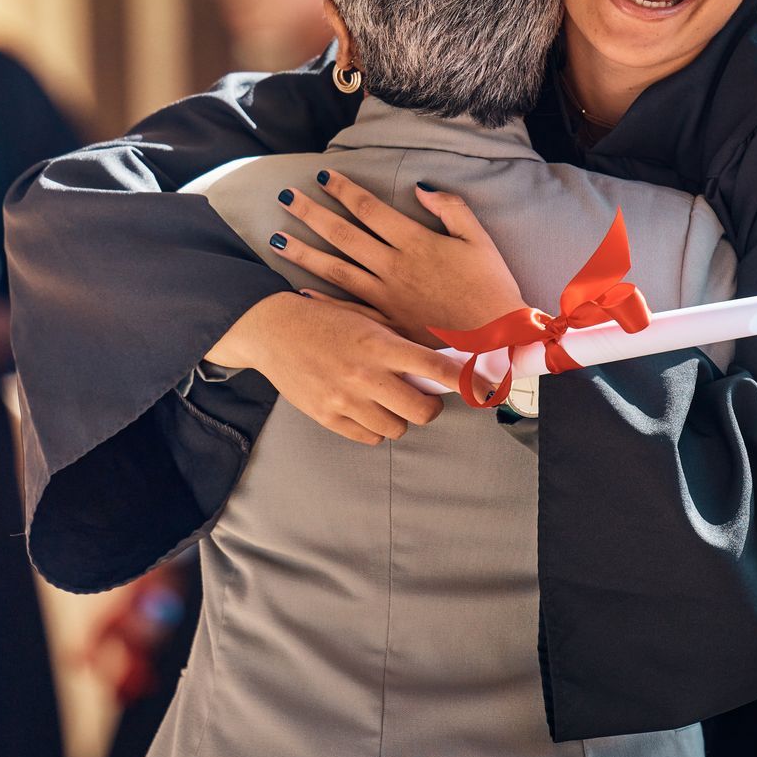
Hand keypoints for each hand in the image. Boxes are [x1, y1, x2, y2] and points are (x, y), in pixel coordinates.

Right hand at [205, 292, 472, 445]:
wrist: (272, 330)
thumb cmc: (326, 320)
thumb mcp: (367, 319)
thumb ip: (401, 342)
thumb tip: (442, 364)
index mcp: (379, 344)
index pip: (435, 369)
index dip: (465, 382)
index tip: (483, 389)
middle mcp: (365, 375)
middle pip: (422, 411)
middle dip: (429, 406)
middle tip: (422, 396)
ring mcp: (345, 400)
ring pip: (397, 428)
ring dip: (399, 417)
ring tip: (386, 399)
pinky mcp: (328, 417)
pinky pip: (369, 437)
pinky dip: (374, 427)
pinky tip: (366, 408)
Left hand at [271, 171, 525, 336]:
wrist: (498, 341)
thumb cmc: (492, 288)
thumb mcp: (479, 239)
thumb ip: (451, 209)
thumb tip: (421, 187)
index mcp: (415, 243)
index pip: (369, 209)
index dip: (343, 189)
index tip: (321, 175)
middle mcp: (393, 268)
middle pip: (343, 235)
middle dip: (311, 213)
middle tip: (285, 195)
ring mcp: (386, 299)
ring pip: (336, 270)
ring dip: (304, 253)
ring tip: (275, 238)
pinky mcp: (386, 325)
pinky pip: (348, 311)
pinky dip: (322, 301)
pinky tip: (299, 290)